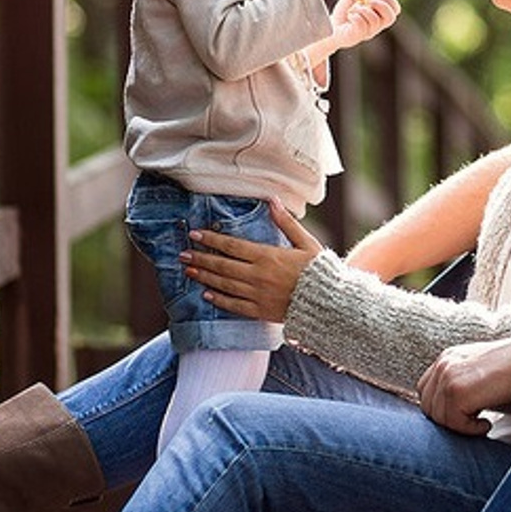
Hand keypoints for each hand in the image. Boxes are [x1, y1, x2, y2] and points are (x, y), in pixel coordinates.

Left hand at [180, 201, 322, 321]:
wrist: (327, 301)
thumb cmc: (318, 269)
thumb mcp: (306, 242)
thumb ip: (286, 222)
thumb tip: (272, 200)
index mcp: (267, 256)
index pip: (232, 246)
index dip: (212, 239)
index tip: (196, 234)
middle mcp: (257, 275)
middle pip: (222, 266)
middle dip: (200, 259)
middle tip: (183, 254)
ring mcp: (256, 294)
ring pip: (223, 284)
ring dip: (204, 277)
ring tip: (189, 271)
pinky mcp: (259, 311)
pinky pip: (234, 305)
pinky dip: (218, 299)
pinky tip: (207, 294)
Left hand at [329, 0, 399, 49]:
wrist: (331, 25)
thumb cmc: (345, 11)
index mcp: (380, 15)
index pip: (396, 9)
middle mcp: (377, 26)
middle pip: (391, 17)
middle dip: (381, 5)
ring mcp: (368, 32)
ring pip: (375, 21)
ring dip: (364, 10)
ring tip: (354, 8)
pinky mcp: (356, 36)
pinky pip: (361, 26)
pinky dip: (355, 17)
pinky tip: (350, 15)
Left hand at [416, 337, 510, 435]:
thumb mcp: (478, 376)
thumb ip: (459, 386)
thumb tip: (445, 415)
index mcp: (448, 358)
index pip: (425, 392)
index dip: (441, 409)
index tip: (464, 416)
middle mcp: (444, 364)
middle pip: (427, 407)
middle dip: (448, 420)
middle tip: (474, 421)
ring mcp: (448, 375)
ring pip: (438, 418)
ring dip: (461, 425)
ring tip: (483, 420)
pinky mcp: (457, 390)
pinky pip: (452, 423)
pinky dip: (470, 429)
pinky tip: (488, 423)